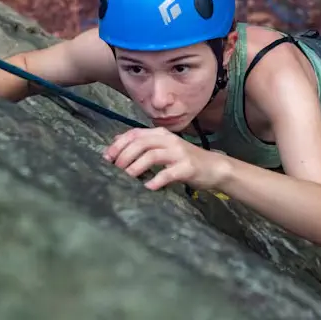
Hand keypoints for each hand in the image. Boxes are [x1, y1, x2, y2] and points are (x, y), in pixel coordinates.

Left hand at [102, 127, 224, 190]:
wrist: (214, 167)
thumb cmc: (185, 159)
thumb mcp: (164, 147)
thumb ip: (144, 144)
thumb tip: (117, 142)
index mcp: (161, 134)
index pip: (134, 133)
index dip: (118, 145)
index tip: (107, 158)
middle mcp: (169, 140)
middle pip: (140, 144)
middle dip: (123, 157)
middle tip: (115, 171)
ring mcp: (178, 153)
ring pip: (151, 156)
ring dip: (135, 167)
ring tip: (126, 178)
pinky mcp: (186, 167)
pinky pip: (167, 173)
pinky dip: (155, 180)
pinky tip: (147, 187)